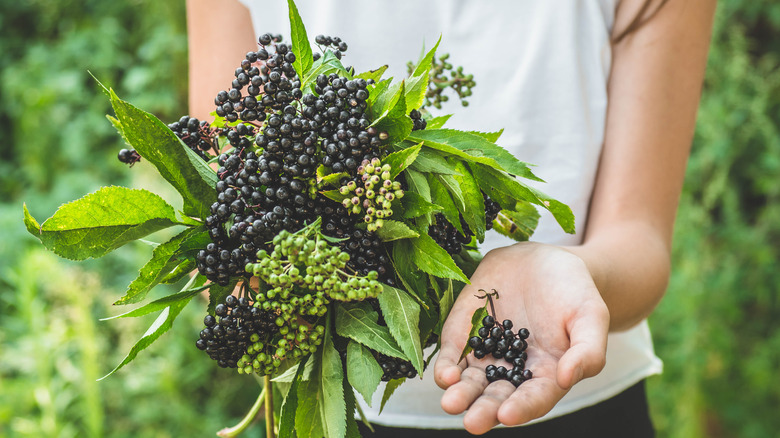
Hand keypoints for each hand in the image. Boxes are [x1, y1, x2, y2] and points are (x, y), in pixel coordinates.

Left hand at [433, 242, 609, 433]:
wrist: (544, 260)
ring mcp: (486, 353)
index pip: (534, 399)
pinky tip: (445, 375)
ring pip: (470, 383)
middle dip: (483, 411)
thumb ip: (587, 350)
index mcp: (547, 375)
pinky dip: (446, 366)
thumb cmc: (574, 291)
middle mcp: (513, 371)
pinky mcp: (464, 334)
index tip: (508, 414)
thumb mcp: (591, 315)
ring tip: (451, 402)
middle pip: (496, 398)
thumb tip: (566, 378)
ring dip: (460, 395)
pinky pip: (453, 355)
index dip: (522, 408)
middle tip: (472, 422)